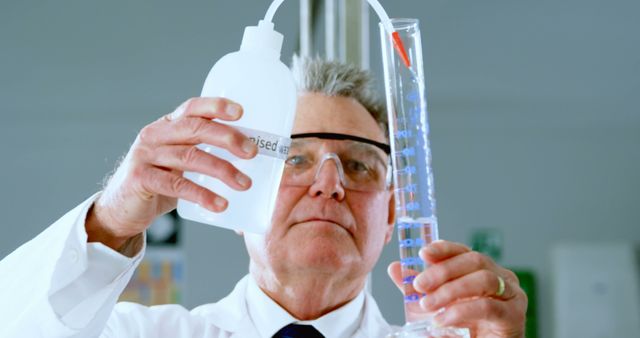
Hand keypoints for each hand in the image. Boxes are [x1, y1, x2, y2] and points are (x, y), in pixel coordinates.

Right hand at [86, 97, 257, 249]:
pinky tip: (220, 204)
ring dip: (222, 170)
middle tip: (252, 152)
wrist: (122, 210)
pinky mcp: (141, 179)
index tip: (241, 112)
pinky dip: (202, 194)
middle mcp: (155, 135)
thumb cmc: (159, 183)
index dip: (216, 106)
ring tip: (244, 184)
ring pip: (190, 157)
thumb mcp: (179, 162)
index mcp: (167, 126)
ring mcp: (145, 155)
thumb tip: (248, 155)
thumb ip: (202, 152)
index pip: (192, 108)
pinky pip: (177, 185)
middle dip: (228, 138)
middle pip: (195, 128)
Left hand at [388, 240, 526, 337]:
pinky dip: (461, 311)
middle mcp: (500, 277)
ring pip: (483, 279)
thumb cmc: (461, 330)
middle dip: (443, 270)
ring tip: (429, 305)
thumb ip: (416, 289)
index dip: (444, 248)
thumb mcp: (432, 308)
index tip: (423, 252)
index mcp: (480, 271)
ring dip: (451, 290)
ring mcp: (511, 295)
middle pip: (474, 260)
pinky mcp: (513, 316)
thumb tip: (395, 268)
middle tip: (420, 285)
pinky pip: (488, 306)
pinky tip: (443, 319)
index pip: (464, 251)